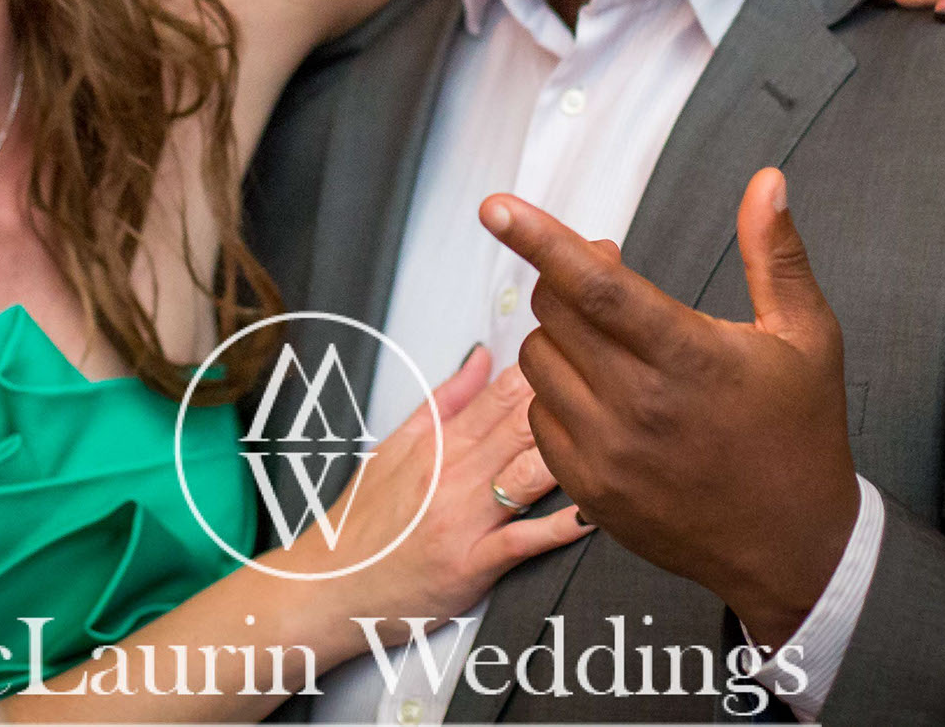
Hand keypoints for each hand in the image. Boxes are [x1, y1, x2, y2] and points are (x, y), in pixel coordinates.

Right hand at [281, 348, 585, 645]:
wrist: (330, 588)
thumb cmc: (362, 525)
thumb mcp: (392, 448)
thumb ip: (442, 401)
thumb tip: (481, 357)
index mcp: (436, 444)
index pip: (500, 394)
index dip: (545, 371)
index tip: (578, 355)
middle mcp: (452, 476)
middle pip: (521, 426)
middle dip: (569, 403)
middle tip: (611, 386)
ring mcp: (463, 521)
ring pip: (527, 473)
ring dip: (572, 455)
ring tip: (614, 439)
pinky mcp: (470, 566)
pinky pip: (523, 541)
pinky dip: (560, 527)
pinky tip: (593, 512)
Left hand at [480, 172, 859, 647]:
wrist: (793, 547)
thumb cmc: (801, 432)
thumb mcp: (807, 336)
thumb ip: (775, 253)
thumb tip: (768, 181)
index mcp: (691, 358)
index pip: (598, 286)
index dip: (541, 240)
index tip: (496, 206)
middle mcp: (640, 407)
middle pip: (556, 313)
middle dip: (567, 280)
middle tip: (606, 277)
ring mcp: (608, 453)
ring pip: (538, 361)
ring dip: (561, 338)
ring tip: (614, 347)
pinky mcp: (588, 488)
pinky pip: (538, 414)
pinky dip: (559, 394)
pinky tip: (606, 398)